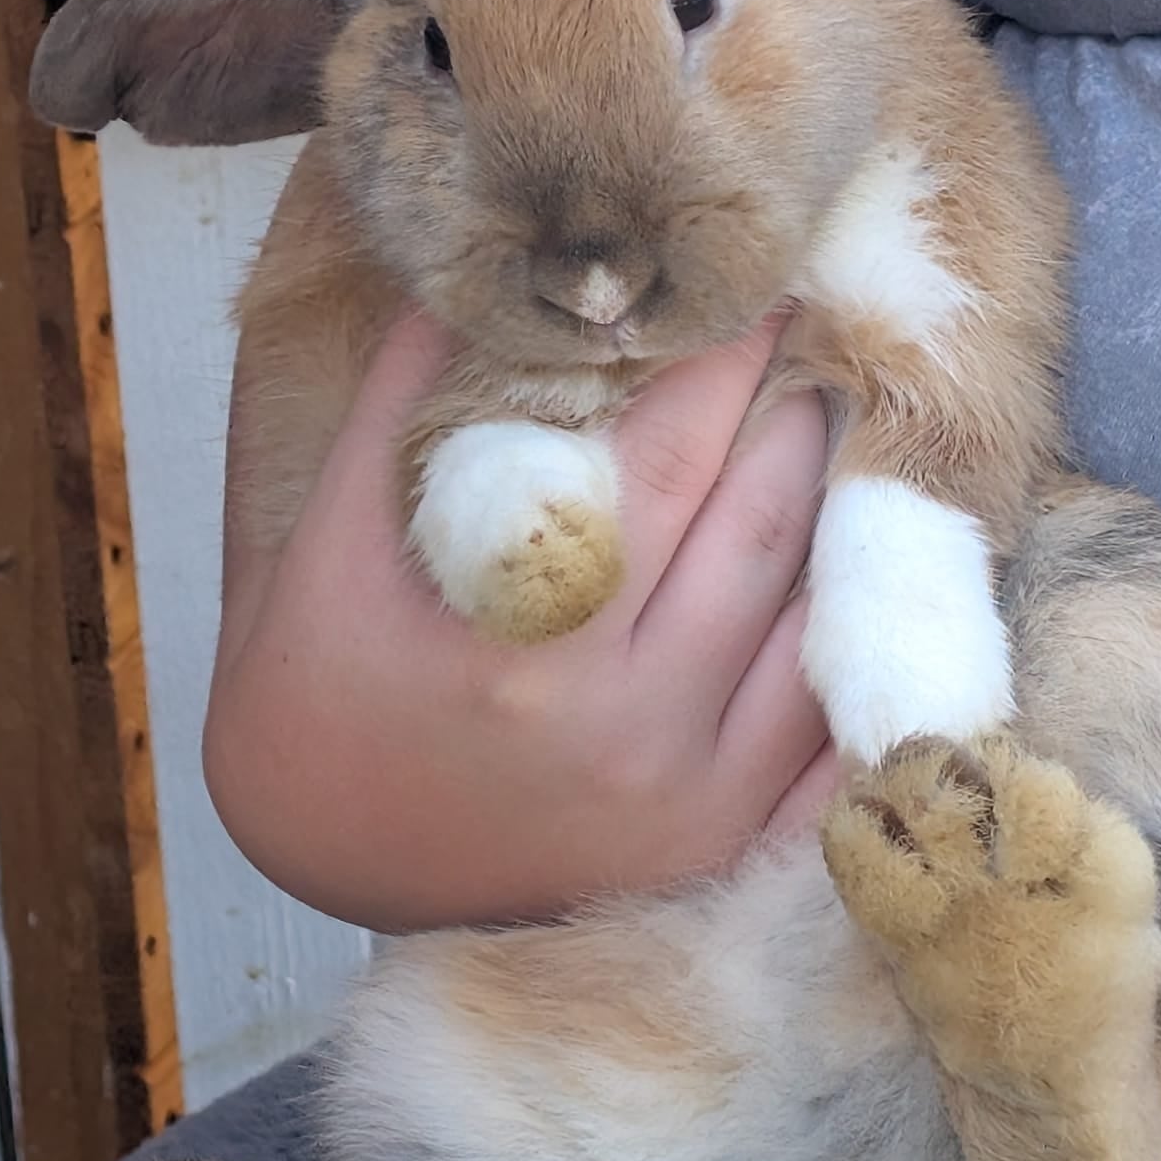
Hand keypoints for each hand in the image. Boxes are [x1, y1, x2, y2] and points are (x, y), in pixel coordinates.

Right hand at [204, 311, 835, 932]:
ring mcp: (685, 797)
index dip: (717, 353)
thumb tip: (464, 279)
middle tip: (802, 322)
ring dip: (834, 501)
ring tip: (828, 414)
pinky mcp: (725, 848)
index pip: (661, 449)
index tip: (737, 280)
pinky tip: (859, 562)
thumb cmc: (307, 715)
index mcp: (509, 638)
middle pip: (755, 517)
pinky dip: (853, 639)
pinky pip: (835, 733)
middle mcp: (615, 720)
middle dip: (790, 402)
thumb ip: (384, 419)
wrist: (329, 882)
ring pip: (809, 612)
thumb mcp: (301, 562)